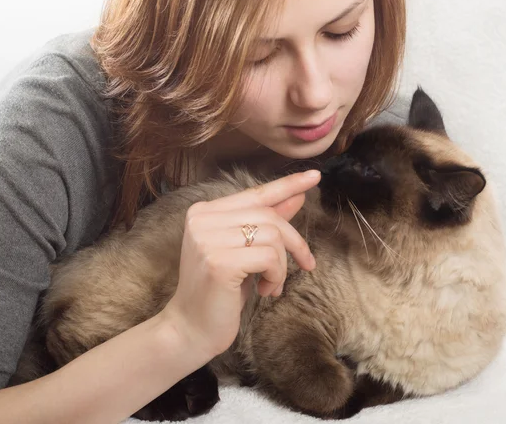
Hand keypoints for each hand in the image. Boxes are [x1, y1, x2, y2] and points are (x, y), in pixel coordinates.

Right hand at [162, 170, 320, 358]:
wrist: (190, 330)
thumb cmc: (220, 291)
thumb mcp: (245, 251)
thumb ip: (266, 222)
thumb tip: (297, 196)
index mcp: (205, 212)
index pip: (255, 193)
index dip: (287, 185)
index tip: (315, 176)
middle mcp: (202, 219)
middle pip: (268, 215)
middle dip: (293, 242)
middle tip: (305, 264)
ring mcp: (208, 239)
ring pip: (273, 236)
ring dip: (282, 265)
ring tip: (271, 285)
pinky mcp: (219, 262)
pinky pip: (270, 258)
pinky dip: (277, 276)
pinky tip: (265, 290)